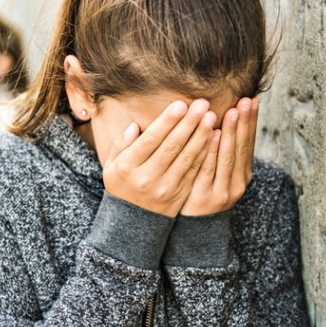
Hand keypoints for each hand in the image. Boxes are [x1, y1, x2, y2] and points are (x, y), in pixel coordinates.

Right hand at [103, 99, 216, 217]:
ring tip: (211, 117)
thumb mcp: (112, 165)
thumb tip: (135, 126)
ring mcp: (165, 188)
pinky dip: (205, 153)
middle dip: (188, 123)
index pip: (151, 140)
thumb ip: (121, 144)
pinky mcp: (180, 195)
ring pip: (186, 158)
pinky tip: (213, 138)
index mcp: (128, 167)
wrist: (132, 222)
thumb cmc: (122, 185)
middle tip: (202, 104)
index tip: (181, 104)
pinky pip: (194, 171)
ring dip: (201, 136)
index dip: (167, 122)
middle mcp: (147, 178)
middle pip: (171, 146)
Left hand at [181, 97, 258, 215]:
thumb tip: (223, 118)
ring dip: (230, 133)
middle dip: (244, 123)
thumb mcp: (216, 173)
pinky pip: (208, 169)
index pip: (248, 143)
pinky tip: (213, 135)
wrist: (192, 229)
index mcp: (242, 174)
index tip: (252, 100)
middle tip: (245, 101)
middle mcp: (238, 182)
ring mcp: (223, 191)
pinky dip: (212, 152)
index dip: (251, 122)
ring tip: (232, 112)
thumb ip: (220, 150)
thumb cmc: (202, 192)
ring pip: (228, 157)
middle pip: (241, 148)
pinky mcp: (206, 197)